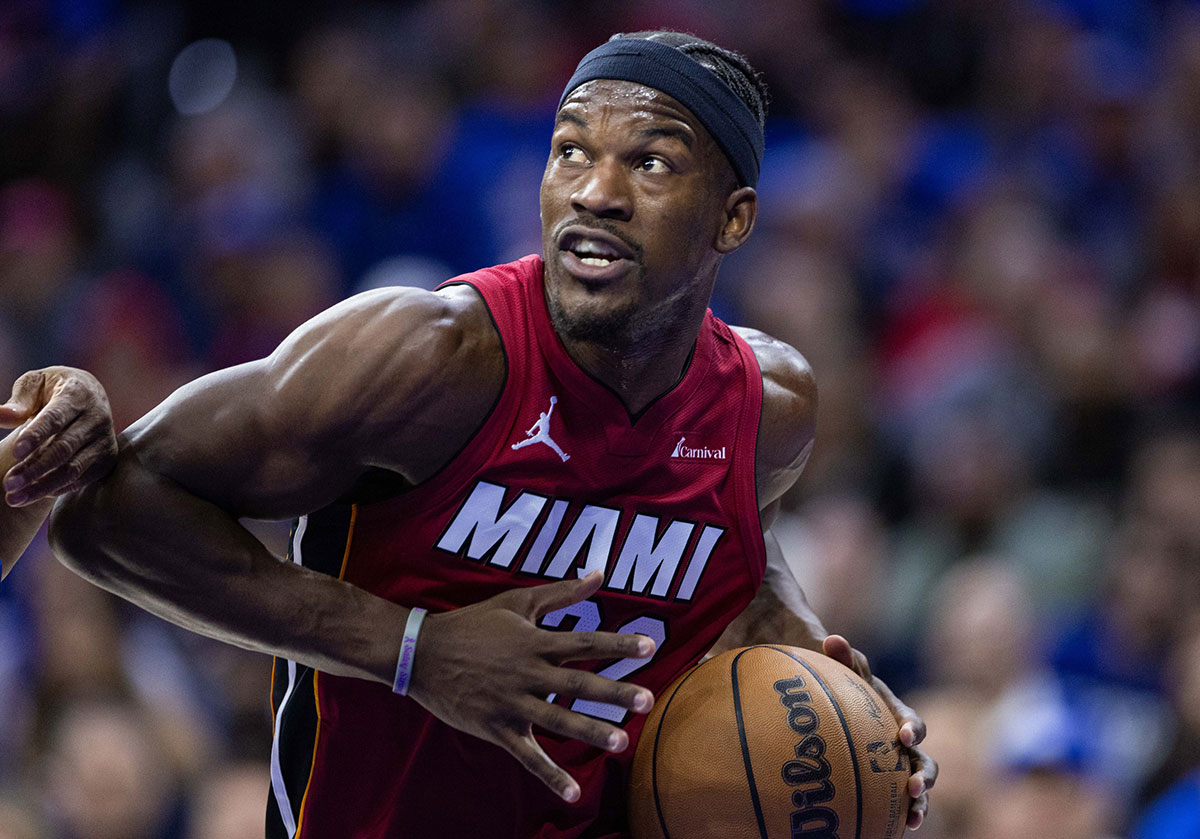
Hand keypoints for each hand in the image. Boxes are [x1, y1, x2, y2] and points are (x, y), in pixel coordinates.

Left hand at [1, 367, 117, 506]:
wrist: (92, 395)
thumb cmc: (54, 389)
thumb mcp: (36, 384)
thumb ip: (19, 401)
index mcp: (77, 394)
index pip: (56, 418)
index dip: (36, 435)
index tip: (14, 452)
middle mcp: (96, 418)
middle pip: (64, 448)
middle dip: (34, 469)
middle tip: (8, 484)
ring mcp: (103, 440)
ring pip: (73, 469)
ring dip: (42, 486)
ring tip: (14, 498)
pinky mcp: (106, 458)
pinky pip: (80, 479)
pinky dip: (55, 489)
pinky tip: (32, 494)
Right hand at [407, 570, 655, 802]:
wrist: (421, 654)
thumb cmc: (473, 624)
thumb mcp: (517, 602)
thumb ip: (561, 592)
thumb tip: (599, 572)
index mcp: (535, 642)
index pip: (585, 642)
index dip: (618, 645)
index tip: (650, 647)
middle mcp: (527, 673)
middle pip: (578, 684)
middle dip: (614, 693)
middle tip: (646, 701)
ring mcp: (512, 703)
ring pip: (557, 720)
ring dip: (590, 732)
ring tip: (621, 742)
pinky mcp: (497, 729)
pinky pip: (527, 756)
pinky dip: (549, 775)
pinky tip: (573, 793)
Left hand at [823, 634, 936, 830]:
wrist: (833, 694)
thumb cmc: (841, 680)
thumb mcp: (843, 666)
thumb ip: (843, 655)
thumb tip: (832, 639)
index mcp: (897, 714)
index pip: (912, 722)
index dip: (913, 729)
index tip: (904, 737)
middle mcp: (903, 742)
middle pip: (924, 761)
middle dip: (925, 775)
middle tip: (914, 786)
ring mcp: (896, 764)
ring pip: (918, 785)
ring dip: (920, 802)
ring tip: (913, 818)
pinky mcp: (886, 781)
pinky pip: (897, 801)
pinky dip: (901, 814)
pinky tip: (897, 829)